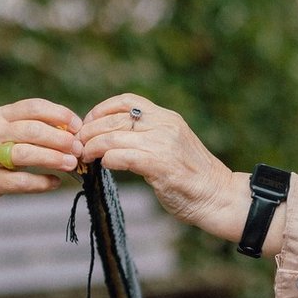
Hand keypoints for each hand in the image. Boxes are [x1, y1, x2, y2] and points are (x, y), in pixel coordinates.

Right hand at [0, 99, 84, 218]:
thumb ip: (27, 129)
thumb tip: (70, 133)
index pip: (34, 107)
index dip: (60, 114)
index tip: (78, 125)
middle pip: (34, 130)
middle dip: (61, 138)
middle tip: (79, 148)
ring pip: (27, 153)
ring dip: (54, 158)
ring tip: (71, 164)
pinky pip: (20, 181)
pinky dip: (41, 182)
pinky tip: (54, 182)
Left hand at [78, 95, 245, 240]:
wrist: (219, 197)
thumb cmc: (193, 178)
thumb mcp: (173, 146)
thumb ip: (149, 137)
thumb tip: (114, 138)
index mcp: (168, 117)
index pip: (127, 101)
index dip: (101, 109)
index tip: (88, 123)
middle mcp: (165, 125)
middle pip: (114, 119)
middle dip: (89, 130)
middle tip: (78, 143)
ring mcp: (163, 144)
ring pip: (113, 137)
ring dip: (92, 147)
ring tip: (84, 156)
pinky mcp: (160, 165)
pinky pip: (122, 156)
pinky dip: (106, 160)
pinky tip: (102, 167)